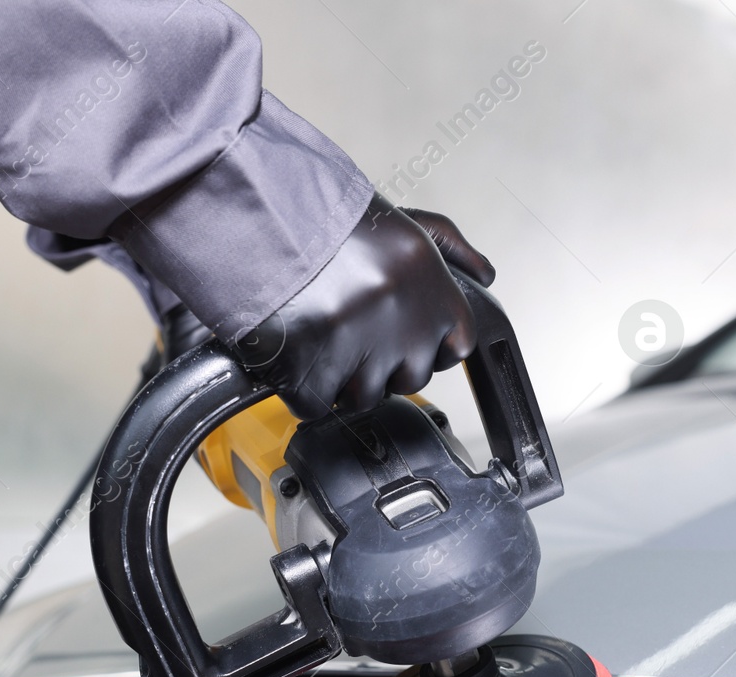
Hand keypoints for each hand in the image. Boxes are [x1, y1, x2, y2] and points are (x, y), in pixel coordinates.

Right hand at [236, 196, 495, 418]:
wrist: (251, 212)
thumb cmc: (321, 216)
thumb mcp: (401, 220)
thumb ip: (450, 249)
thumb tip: (485, 275)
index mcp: (430, 280)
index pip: (455, 345)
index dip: (424, 343)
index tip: (398, 332)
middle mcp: (403, 316)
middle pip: (409, 378)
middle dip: (381, 362)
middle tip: (348, 327)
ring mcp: (360, 347)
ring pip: (364, 398)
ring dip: (339, 376)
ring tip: (317, 333)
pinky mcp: (313, 369)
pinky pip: (316, 406)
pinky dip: (298, 386)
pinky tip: (292, 347)